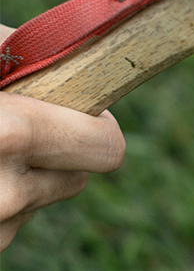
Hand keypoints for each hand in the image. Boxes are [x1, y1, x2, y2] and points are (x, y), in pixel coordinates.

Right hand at [0, 25, 125, 251]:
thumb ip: (19, 52)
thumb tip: (69, 56)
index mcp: (8, 135)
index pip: (106, 146)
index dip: (97, 124)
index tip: (84, 109)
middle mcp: (5, 195)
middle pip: (82, 175)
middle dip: (62, 147)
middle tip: (22, 121)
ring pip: (43, 197)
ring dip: (24, 172)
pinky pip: (10, 217)